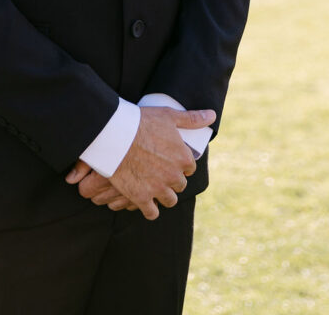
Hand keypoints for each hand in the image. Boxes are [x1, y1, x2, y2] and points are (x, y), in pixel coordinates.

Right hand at [66, 107, 215, 220]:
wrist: (116, 134)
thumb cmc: (142, 122)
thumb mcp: (169, 116)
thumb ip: (193, 119)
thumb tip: (212, 116)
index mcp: (183, 158)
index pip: (189, 168)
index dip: (180, 164)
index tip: (170, 160)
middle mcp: (174, 176)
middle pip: (180, 185)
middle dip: (172, 180)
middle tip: (159, 171)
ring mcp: (158, 188)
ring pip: (169, 200)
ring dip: (163, 195)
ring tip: (153, 186)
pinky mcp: (142, 198)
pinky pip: (152, 213)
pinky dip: (150, 209)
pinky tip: (145, 201)